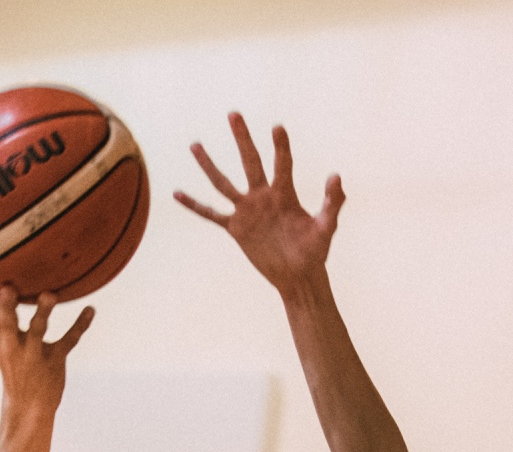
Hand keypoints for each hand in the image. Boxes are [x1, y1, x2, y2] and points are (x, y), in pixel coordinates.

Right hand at [0, 279, 93, 418]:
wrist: (26, 406)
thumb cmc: (13, 365)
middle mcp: (13, 345)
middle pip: (7, 324)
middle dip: (6, 308)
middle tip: (6, 289)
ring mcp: (33, 353)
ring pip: (38, 330)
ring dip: (43, 312)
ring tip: (50, 295)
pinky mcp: (54, 359)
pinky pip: (69, 340)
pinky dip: (81, 325)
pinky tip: (91, 309)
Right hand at [176, 114, 345, 295]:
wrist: (298, 276)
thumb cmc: (315, 252)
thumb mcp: (326, 228)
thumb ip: (332, 203)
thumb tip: (336, 176)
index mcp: (285, 194)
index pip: (282, 164)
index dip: (280, 146)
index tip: (277, 127)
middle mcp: (263, 197)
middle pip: (250, 161)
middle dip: (243, 138)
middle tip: (234, 114)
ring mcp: (247, 211)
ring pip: (223, 183)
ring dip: (209, 164)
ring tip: (194, 145)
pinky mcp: (236, 228)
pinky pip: (211, 214)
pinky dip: (194, 205)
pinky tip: (177, 194)